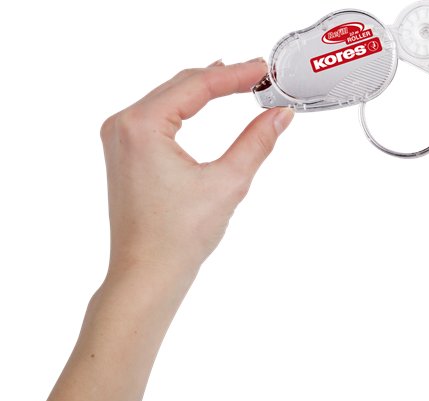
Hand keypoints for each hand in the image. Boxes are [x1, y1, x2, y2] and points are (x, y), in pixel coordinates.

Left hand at [26, 59, 293, 400]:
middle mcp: (123, 125)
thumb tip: (279, 115)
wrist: (147, 275)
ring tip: (240, 81)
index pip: (197, 85)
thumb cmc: (178, 238)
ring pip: (168, 98)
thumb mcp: (227, 184)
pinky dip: (186, 107)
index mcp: (141, 126)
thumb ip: (256, 143)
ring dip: (203, 90)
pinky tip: (205, 101)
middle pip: (180, 85)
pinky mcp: (125, 152)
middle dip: (221, 78)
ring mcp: (119, 138)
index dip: (236, 75)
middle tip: (259, 74)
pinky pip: (158, 115)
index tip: (264, 70)